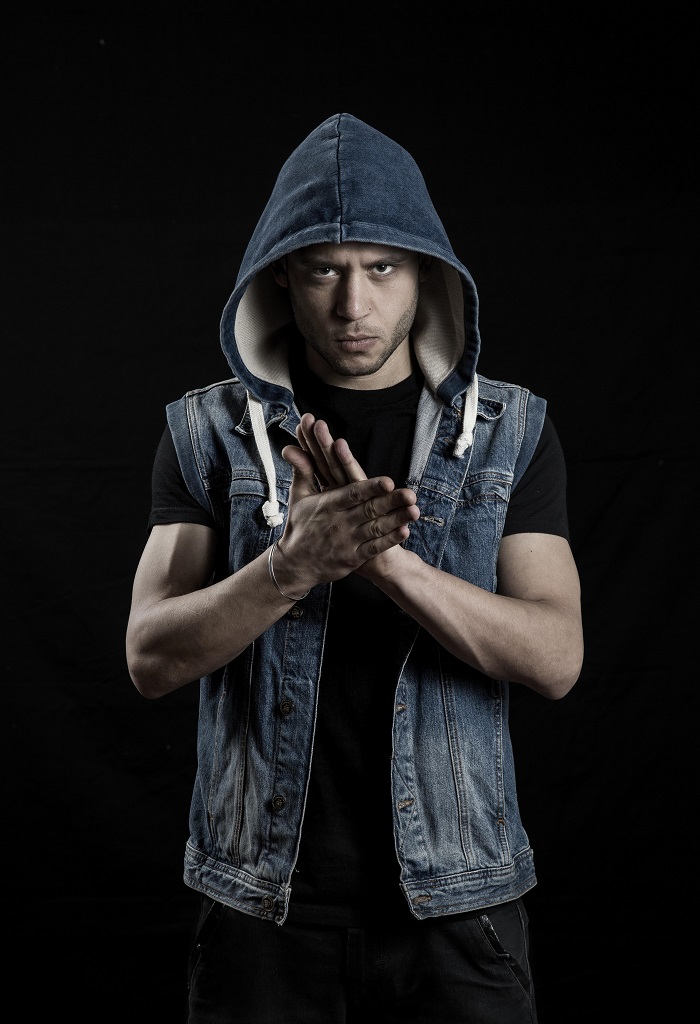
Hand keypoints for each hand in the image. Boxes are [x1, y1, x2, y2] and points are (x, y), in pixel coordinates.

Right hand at [280, 414, 419, 586]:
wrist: (294, 564)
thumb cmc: (299, 526)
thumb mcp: (298, 497)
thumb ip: (302, 471)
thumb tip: (291, 447)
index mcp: (328, 505)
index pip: (352, 494)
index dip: (370, 488)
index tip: (388, 481)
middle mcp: (339, 523)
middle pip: (369, 510)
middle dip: (391, 502)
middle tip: (411, 494)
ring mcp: (347, 541)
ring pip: (375, 529)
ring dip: (396, 520)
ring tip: (415, 511)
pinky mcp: (353, 558)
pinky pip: (374, 548)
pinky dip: (389, 540)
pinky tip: (405, 531)